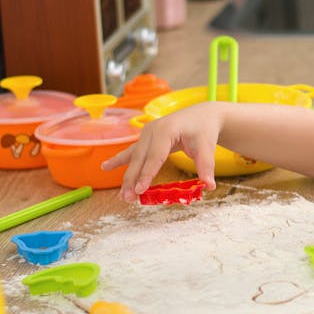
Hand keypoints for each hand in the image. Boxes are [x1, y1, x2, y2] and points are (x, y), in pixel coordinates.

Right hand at [103, 102, 223, 200]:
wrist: (202, 115)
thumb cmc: (204, 129)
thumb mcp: (207, 147)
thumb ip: (206, 166)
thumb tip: (208, 186)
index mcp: (166, 130)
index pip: (155, 157)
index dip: (147, 174)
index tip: (140, 190)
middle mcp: (152, 130)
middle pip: (140, 158)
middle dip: (133, 179)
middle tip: (128, 198)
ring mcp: (147, 133)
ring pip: (134, 157)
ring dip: (127, 176)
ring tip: (121, 194)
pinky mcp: (146, 137)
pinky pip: (132, 151)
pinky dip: (119, 160)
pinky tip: (105, 167)